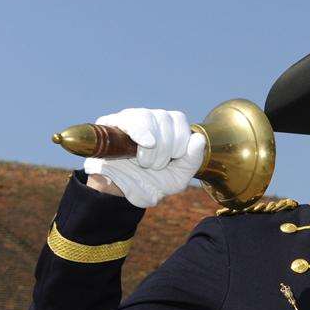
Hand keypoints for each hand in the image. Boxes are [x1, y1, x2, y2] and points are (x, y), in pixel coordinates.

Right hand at [84, 108, 204, 208]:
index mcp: (166, 127)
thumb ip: (192, 161)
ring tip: (145, 163)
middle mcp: (148, 118)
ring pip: (148, 117)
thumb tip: (199, 138)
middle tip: (157, 166)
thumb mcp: (177, 178)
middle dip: (166, 148)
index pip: (178, 118)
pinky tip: (146, 144)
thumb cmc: (151, 183)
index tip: (174, 159)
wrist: (122, 192)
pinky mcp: (110, 123)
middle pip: (165, 118)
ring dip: (153, 146)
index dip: (180, 140)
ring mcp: (129, 118)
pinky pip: (129, 121)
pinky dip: (141, 132)